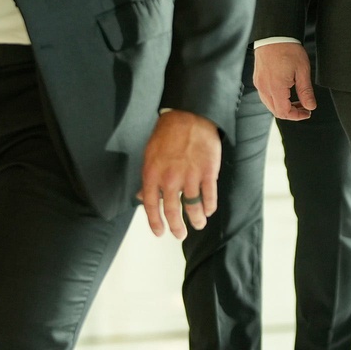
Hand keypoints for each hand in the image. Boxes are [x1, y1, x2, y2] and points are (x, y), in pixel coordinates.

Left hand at [138, 110, 220, 239]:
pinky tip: (208, 210)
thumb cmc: (167, 133)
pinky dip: (209, 207)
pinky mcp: (208, 172)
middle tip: (179, 234)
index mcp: (153, 174)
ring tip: (198, 225)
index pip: (150, 206)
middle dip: (176, 227)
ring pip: (192, 207)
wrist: (189, 116)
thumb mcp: (150, 154)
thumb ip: (148, 178)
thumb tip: (141, 196)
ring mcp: (190, 176)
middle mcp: (170, 179)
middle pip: (172, 211)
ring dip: (196, 220)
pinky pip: (209, 196)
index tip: (160, 232)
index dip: (155, 222)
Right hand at [253, 42, 315, 120]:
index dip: (297, 116)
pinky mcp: (257, 79)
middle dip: (291, 112)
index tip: (307, 112)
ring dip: (283, 106)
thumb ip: (306, 91)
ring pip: (270, 104)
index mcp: (276, 88)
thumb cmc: (288, 49)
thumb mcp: (302, 70)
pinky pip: (265, 96)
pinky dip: (276, 99)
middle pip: (276, 111)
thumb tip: (310, 106)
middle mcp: (265, 88)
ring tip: (296, 99)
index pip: (284, 112)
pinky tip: (285, 91)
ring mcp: (259, 83)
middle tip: (304, 107)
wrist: (274, 35)